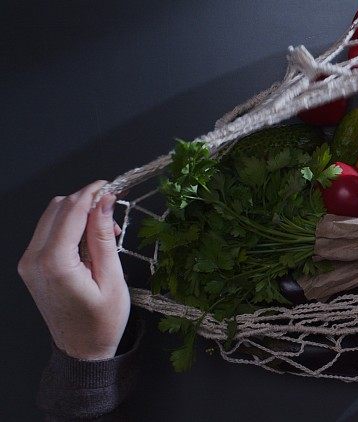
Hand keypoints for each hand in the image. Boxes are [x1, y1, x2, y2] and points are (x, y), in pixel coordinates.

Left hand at [17, 180, 129, 359]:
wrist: (83, 350)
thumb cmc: (103, 322)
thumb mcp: (112, 278)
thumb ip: (103, 237)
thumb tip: (105, 202)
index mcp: (55, 263)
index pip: (71, 210)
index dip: (92, 193)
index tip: (112, 186)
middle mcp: (34, 260)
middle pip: (57, 208)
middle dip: (86, 201)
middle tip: (113, 209)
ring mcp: (29, 263)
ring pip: (51, 216)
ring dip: (78, 212)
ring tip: (105, 229)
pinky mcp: (31, 266)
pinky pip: (48, 232)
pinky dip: (69, 225)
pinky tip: (90, 239)